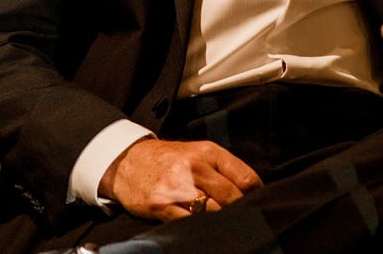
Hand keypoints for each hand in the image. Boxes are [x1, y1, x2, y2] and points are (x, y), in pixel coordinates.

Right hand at [99, 137, 261, 221]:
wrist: (126, 161)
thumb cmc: (168, 160)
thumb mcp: (197, 153)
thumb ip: (223, 170)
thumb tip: (253, 194)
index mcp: (207, 152)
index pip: (246, 178)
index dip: (255, 196)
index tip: (256, 205)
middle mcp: (193, 167)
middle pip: (232, 197)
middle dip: (239, 212)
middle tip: (243, 221)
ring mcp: (176, 187)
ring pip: (213, 212)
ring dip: (221, 222)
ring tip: (224, 227)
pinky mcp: (161, 205)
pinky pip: (189, 223)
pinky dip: (199, 229)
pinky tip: (203, 229)